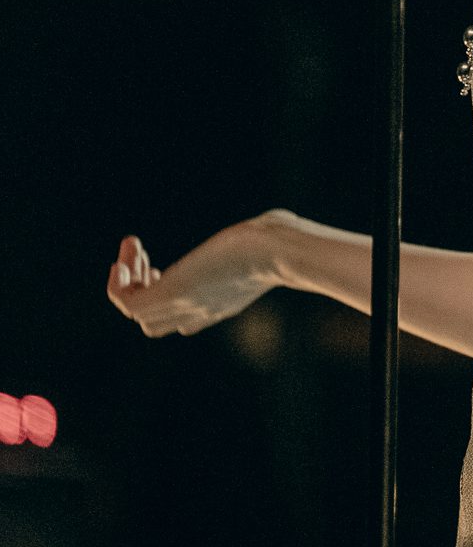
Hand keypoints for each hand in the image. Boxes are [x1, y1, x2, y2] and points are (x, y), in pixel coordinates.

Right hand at [106, 216, 284, 337]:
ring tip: (131, 249)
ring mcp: (184, 304)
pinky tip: (126, 254)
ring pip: (138, 313)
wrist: (278, 253)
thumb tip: (277, 222)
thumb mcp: (267, 246)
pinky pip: (127, 302)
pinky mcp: (171, 292)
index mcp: (222, 303)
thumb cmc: (281, 242)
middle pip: (155, 324)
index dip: (168, 300)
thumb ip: (264, 242)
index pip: (186, 323)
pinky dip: (118, 284)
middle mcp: (200, 310)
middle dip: (142, 291)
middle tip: (145, 259)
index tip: (162, 268)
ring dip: (126, 281)